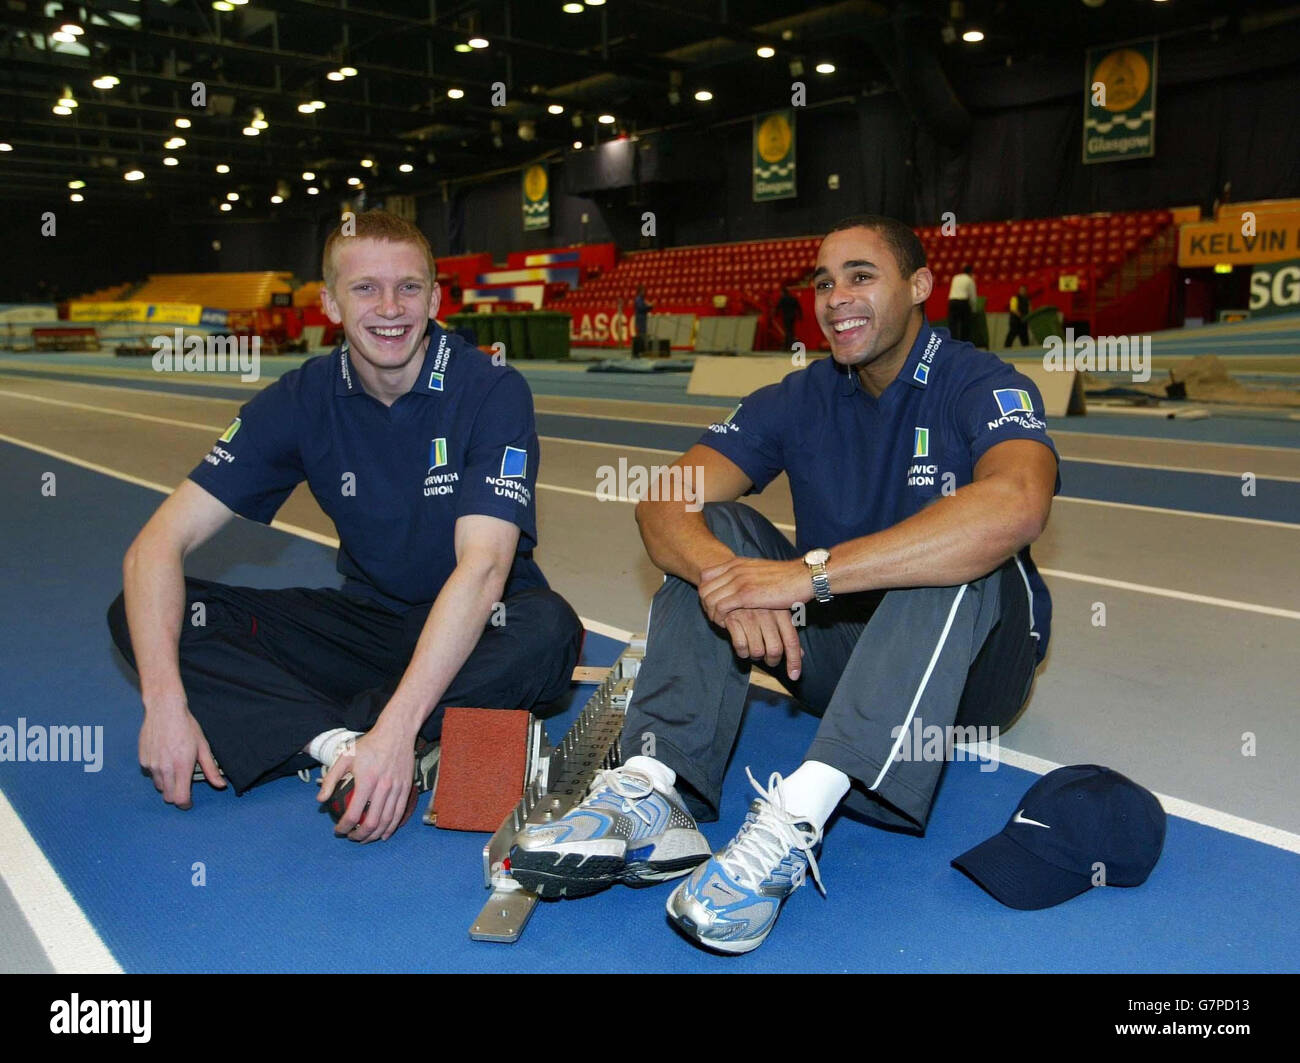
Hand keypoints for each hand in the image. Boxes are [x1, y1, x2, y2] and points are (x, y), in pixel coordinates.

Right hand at [138, 695, 224, 808]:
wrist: (164, 710)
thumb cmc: (186, 726)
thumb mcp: (203, 746)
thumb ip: (210, 769)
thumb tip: (220, 785)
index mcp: (182, 767)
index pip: (180, 798)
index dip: (185, 804)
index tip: (189, 803)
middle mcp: (165, 769)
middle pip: (168, 796)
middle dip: (176, 796)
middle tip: (183, 786)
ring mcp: (152, 765)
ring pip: (159, 786)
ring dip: (167, 784)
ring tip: (175, 770)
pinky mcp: (143, 760)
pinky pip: (151, 774)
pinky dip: (158, 773)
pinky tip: (165, 760)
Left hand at [317, 723, 415, 842]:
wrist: (397, 732)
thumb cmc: (369, 744)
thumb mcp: (345, 757)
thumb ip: (331, 779)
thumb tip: (320, 800)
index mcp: (366, 780)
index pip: (353, 813)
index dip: (344, 827)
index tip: (338, 831)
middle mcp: (383, 787)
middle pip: (372, 822)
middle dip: (360, 836)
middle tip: (351, 838)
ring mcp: (397, 789)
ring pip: (387, 821)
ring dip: (375, 835)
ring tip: (365, 839)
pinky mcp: (406, 788)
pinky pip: (399, 813)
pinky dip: (391, 828)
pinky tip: (383, 834)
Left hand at [699, 557, 809, 624]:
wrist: (803, 577)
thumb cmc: (786, 577)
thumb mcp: (760, 571)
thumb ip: (746, 575)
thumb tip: (738, 585)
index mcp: (736, 563)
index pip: (705, 576)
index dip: (706, 592)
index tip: (714, 605)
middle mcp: (734, 570)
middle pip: (703, 589)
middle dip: (706, 606)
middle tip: (716, 617)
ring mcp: (739, 581)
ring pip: (709, 599)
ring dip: (712, 614)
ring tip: (722, 623)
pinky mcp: (746, 595)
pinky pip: (720, 608)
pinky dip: (720, 619)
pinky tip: (728, 625)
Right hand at [719, 607, 804, 680]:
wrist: (730, 582)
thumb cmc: (757, 601)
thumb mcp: (776, 611)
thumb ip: (787, 632)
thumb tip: (800, 654)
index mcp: (781, 611)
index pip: (791, 641)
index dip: (794, 661)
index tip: (794, 676)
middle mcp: (767, 613)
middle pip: (775, 650)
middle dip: (772, 661)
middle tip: (769, 661)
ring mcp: (750, 615)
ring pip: (757, 651)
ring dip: (755, 657)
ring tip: (754, 652)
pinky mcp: (732, 618)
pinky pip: (740, 646)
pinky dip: (742, 653)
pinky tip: (743, 648)